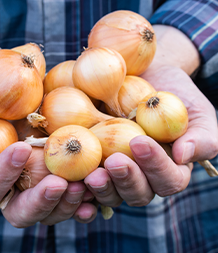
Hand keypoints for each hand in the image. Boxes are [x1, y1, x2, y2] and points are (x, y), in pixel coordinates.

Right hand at [0, 75, 95, 226]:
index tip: (20, 149)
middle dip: (39, 201)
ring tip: (85, 184)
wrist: (9, 87)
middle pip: (20, 211)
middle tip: (59, 183)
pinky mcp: (59, 176)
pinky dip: (86, 197)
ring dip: (68, 202)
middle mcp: (9, 188)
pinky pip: (73, 196)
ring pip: (51, 210)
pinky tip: (98, 185)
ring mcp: (37, 184)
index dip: (1, 175)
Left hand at [83, 64, 217, 209]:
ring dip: (101, 187)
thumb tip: (184, 155)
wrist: (145, 77)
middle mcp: (142, 174)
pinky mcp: (93, 159)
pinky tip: (69, 177)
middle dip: (126, 180)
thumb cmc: (174, 93)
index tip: (140, 142)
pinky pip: (85, 177)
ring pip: (110, 192)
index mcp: (169, 168)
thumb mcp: (196, 111)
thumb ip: (201, 136)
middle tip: (113, 162)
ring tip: (90, 174)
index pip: (168, 179)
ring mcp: (115, 169)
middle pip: (137, 193)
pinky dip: (78, 182)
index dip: (156, 167)